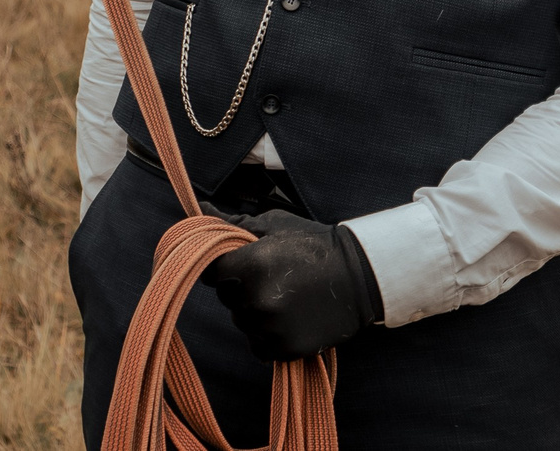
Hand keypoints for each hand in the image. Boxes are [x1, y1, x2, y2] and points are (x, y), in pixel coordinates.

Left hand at [200, 208, 383, 362]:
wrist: (359, 277)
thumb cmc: (313, 245)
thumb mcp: (274, 226)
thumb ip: (234, 224)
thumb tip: (200, 211)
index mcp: (251, 264)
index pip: (211, 273)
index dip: (225, 267)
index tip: (243, 264)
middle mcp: (258, 298)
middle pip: (227, 299)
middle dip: (241, 289)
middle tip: (272, 278)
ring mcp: (272, 327)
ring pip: (243, 323)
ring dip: (256, 314)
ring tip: (285, 297)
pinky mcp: (286, 348)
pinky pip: (259, 347)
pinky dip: (268, 337)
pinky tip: (289, 319)